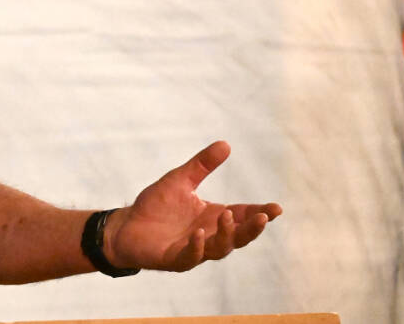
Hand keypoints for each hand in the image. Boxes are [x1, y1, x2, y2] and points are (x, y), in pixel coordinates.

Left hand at [104, 141, 281, 271]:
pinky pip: (190, 257)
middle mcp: (208, 236)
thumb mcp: (180, 180)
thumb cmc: (155, 205)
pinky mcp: (174, 259)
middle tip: (264, 216)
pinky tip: (199, 234)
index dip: (260, 213)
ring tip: (227, 216)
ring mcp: (193, 250)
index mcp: (213, 217)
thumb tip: (226, 143)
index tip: (277, 207)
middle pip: (238, 236)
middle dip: (252, 228)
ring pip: (219, 249)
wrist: (126, 226)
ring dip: (226, 235)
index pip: (243, 216)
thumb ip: (202, 165)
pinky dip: (196, 247)